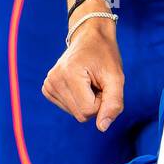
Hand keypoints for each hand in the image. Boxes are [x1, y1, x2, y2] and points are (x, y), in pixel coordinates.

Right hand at [42, 14, 123, 131]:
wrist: (90, 36)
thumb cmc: (105, 55)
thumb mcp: (116, 76)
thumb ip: (113, 102)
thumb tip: (102, 127)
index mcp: (69, 74)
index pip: (89, 111)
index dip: (103, 100)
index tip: (103, 82)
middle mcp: (53, 80)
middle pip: (81, 115)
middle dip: (95, 102)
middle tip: (97, 81)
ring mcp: (48, 84)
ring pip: (75, 113)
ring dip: (87, 100)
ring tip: (89, 80)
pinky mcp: (47, 88)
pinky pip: (68, 108)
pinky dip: (78, 99)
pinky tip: (80, 82)